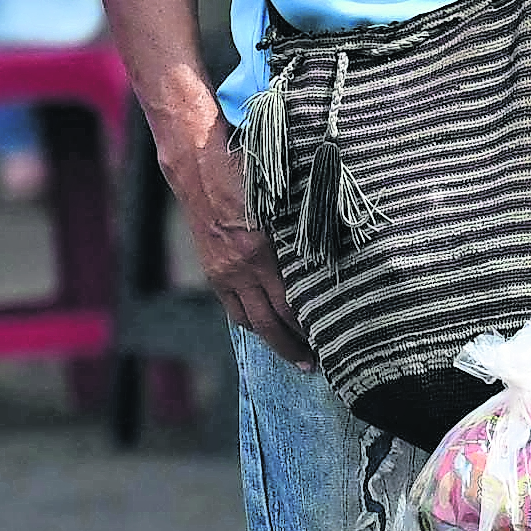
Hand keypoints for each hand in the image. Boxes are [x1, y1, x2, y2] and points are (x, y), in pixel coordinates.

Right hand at [145, 82, 306, 363]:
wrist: (198, 164)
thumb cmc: (247, 173)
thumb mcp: (280, 200)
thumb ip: (300, 232)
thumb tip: (332, 254)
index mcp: (262, 252)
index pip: (290, 305)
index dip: (309, 328)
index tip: (330, 340)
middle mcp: (241, 268)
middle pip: (270, 323)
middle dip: (293, 347)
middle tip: (313, 365)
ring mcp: (223, 272)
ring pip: (249, 320)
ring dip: (271, 341)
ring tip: (292, 355)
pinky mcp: (212, 270)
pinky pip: (232, 307)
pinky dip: (249, 322)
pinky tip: (262, 327)